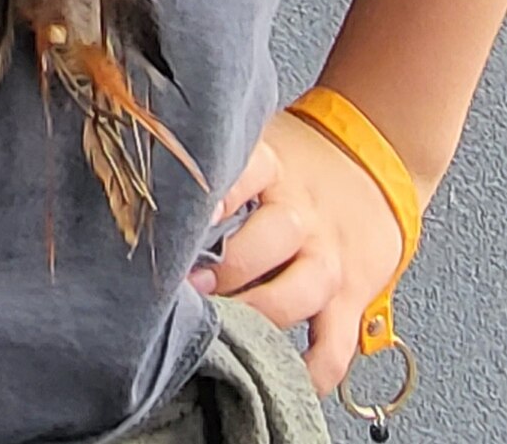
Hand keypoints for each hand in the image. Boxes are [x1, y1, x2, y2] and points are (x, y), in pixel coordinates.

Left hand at [188, 108, 405, 395]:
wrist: (377, 167)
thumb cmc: (295, 165)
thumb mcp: (261, 149)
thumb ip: (219, 172)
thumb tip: (150, 197)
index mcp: (274, 168)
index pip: (244, 172)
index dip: (212, 198)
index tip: (181, 223)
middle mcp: (302, 214)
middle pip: (270, 238)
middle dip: (224, 269)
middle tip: (188, 289)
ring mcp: (328, 260)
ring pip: (299, 293)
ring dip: (257, 316)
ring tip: (221, 331)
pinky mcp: (350, 302)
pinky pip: (334, 347)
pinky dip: (310, 372)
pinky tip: (280, 377)